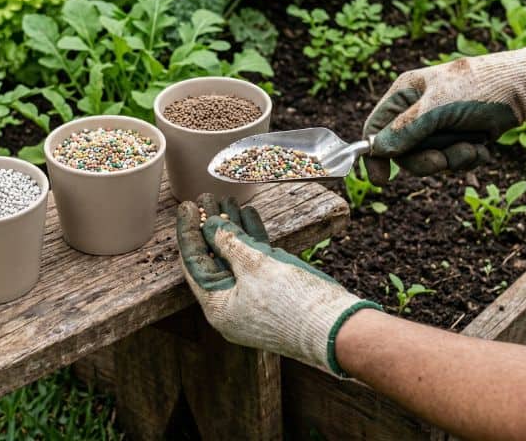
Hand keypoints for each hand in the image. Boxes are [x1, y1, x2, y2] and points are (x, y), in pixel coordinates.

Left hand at [175, 193, 379, 375]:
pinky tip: (249, 213)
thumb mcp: (255, 265)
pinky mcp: (273, 292)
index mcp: (218, 306)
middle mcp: (231, 305)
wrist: (338, 328)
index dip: (189, 231)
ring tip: (228, 199)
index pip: (194, 262)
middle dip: (211, 226)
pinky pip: (255, 261)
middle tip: (206, 198)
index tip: (187, 206)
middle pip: (214, 258)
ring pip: (236, 257)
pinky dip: (252, 238)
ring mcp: (252, 300)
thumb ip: (229, 243)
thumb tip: (210, 226)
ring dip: (233, 228)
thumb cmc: (293, 302)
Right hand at [363, 46, 525, 184]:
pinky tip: (481, 147)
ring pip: (428, 159)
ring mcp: (437, 126)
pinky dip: (467, 158)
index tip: (381, 180)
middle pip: (402, 152)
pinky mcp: (457, 138)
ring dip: (451, 159)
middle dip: (425, 160)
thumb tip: (378, 150)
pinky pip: (451, 161)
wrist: (524, 89)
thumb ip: (406, 129)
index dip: (375, 155)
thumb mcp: (437, 107)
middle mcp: (416, 111)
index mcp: (403, 95)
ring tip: (470, 147)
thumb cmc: (477, 87)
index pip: (376, 128)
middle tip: (441, 161)